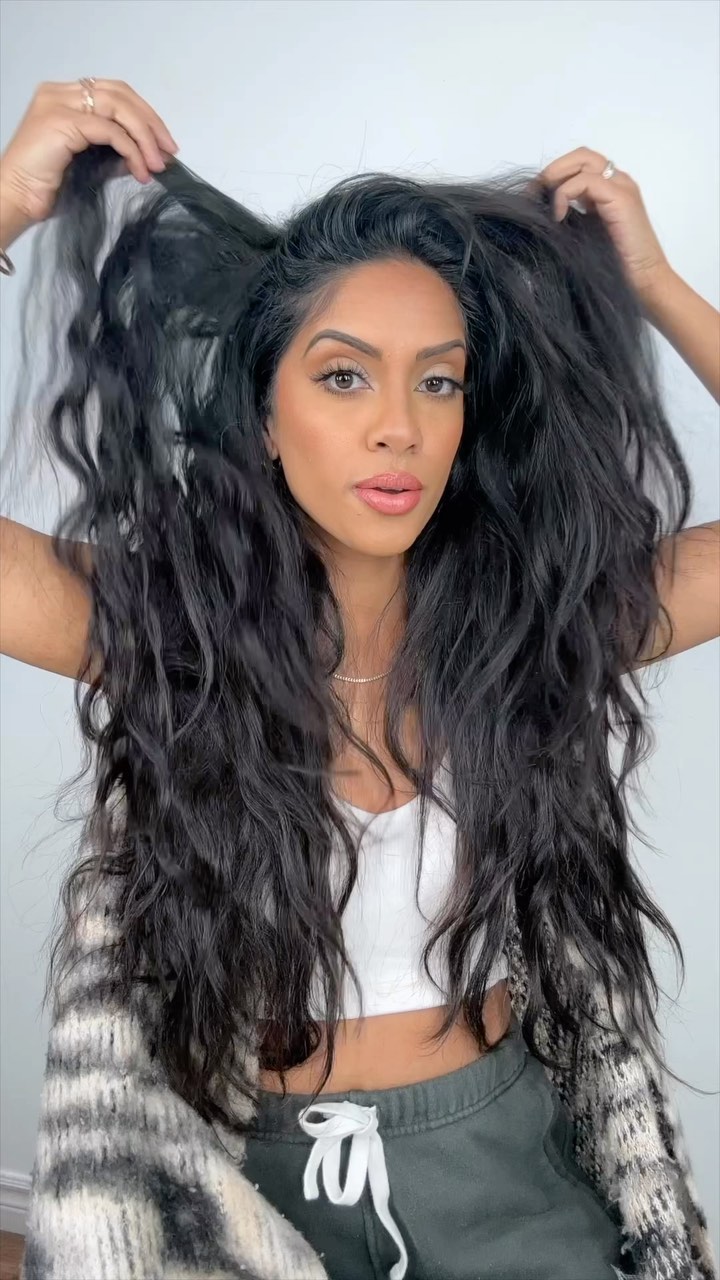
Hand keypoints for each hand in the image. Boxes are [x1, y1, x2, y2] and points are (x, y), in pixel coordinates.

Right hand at [0, 79, 177, 226]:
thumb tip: (146, 156)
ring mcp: (59, 103)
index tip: (164, 144)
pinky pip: (109, 130)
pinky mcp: (61, 121)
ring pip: (118, 107)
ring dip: (144, 136)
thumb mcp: (89, 166)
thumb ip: (114, 155)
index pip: (114, 93)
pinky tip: (139, 170)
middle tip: (169, 151)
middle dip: (151, 122)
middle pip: (120, 93)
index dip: (144, 115)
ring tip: (158, 164)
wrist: (16, 200)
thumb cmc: (46, 189)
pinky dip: (131, 150)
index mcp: (64, 97)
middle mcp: (60, 93)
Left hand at [534, 147, 672, 298]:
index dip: (553, 175)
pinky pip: (585, 181)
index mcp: (610, 190)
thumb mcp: (585, 236)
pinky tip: (558, 216)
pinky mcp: (621, 198)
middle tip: (532, 195)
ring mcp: (621, 187)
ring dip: (556, 177)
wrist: (645, 283)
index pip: (579, 165)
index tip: (532, 197)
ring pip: (583, 160)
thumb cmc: (615, 268)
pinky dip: (565, 193)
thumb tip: (540, 212)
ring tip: (542, 203)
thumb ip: (571, 218)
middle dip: (552, 171)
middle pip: (580, 156)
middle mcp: (618, 183)